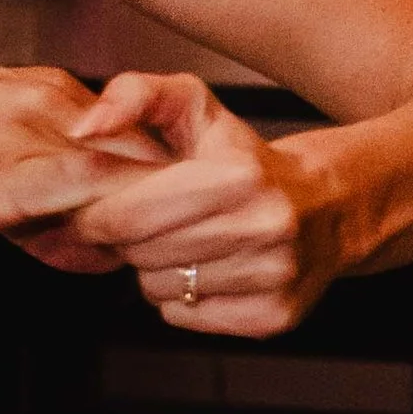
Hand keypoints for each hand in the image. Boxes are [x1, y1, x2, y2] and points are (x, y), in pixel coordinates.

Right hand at [0, 46, 165, 239]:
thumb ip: (34, 177)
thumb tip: (78, 227)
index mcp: (52, 91)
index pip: (145, 146)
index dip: (146, 199)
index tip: (112, 233)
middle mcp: (58, 103)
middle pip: (155, 169)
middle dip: (147, 222)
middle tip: (100, 254)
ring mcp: (38, 139)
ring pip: (133, 192)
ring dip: (122, 237)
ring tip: (67, 254)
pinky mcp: (11, 179)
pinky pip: (89, 212)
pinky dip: (92, 243)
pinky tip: (57, 255)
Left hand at [20, 72, 350, 336]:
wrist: (329, 205)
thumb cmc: (244, 156)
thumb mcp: (193, 106)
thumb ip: (134, 95)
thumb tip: (83, 129)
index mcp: (239, 176)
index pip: (126, 215)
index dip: (98, 214)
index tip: (99, 207)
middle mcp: (264, 228)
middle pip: (140, 253)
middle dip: (129, 238)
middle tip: (148, 221)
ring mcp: (273, 278)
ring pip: (158, 289)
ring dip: (155, 267)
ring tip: (183, 241)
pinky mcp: (274, 318)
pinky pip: (184, 317)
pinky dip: (182, 297)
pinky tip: (206, 268)